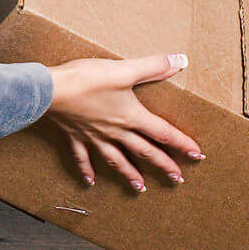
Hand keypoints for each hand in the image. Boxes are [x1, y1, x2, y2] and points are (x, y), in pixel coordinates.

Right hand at [45, 53, 202, 190]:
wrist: (51, 90)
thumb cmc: (87, 79)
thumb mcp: (124, 69)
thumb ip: (153, 66)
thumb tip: (181, 60)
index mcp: (130, 116)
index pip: (163, 133)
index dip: (182, 144)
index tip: (197, 156)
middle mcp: (116, 131)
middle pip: (144, 151)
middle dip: (163, 165)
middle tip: (178, 179)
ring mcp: (95, 136)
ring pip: (116, 160)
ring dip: (130, 174)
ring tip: (140, 188)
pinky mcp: (76, 136)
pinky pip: (82, 157)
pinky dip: (87, 170)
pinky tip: (90, 182)